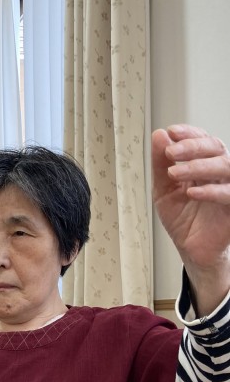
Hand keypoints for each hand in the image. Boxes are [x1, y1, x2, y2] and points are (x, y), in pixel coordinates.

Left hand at [152, 124, 229, 313]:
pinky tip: (192, 192)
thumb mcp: (164, 190)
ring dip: (198, 166)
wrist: (191, 249)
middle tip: (170, 152)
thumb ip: (161, 165)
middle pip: (215, 148)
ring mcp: (228, 189)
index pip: (201, 140)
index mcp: (203, 165)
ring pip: (224, 166)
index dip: (189, 133)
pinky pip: (229, 194)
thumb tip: (158, 135)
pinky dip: (211, 191)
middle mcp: (219, 173)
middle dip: (191, 147)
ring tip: (175, 173)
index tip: (170, 133)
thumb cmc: (183, 219)